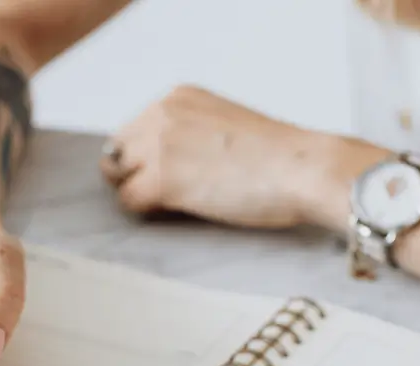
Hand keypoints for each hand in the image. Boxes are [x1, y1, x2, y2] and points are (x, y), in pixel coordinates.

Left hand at [101, 86, 332, 228]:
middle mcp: (163, 114)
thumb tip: (170, 163)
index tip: (164, 176)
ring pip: (118, 177)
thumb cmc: (278, 157)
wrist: (301, 169)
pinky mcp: (162, 179)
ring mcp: (159, 145)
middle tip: (163, 197)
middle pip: (118, 152)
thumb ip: (191, 135)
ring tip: (173, 206)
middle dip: (133, 175)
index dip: (143, 158)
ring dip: (137, 194)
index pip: (133, 129)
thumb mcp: (224, 126)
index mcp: (179, 97)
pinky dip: (145, 212)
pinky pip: (129, 201)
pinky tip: (175, 214)